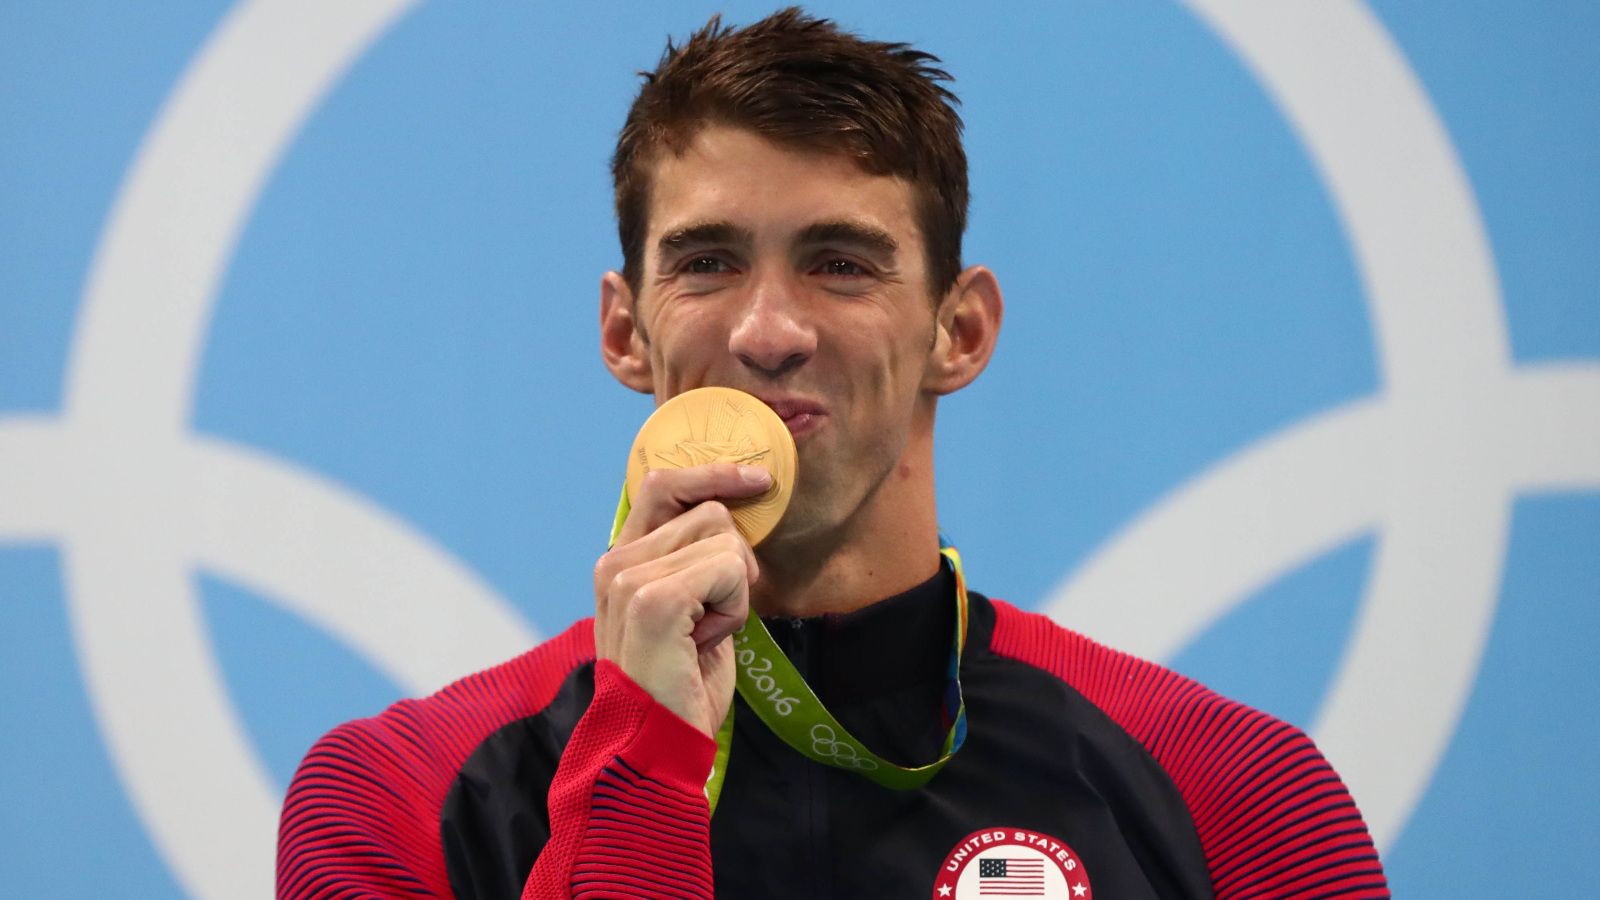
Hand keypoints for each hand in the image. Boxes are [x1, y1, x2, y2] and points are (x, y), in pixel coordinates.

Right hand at [593, 462, 771, 735]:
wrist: (658, 746)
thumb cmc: (681, 686)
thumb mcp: (690, 610)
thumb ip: (696, 561)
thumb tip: (738, 511)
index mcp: (619, 562)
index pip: (661, 484)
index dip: (713, 474)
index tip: (757, 481)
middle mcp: (614, 563)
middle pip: (708, 510)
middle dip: (734, 561)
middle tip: (716, 615)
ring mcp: (629, 579)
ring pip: (724, 538)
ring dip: (735, 591)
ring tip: (704, 634)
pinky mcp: (653, 599)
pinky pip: (730, 568)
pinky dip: (735, 608)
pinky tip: (707, 641)